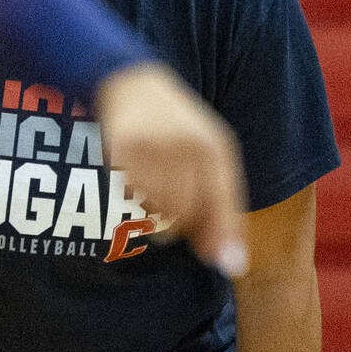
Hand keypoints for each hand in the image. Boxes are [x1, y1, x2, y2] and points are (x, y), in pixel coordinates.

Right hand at [96, 64, 247, 276]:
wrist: (133, 84)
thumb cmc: (178, 128)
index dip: (225, 235)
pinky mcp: (121, 148)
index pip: (222, 200)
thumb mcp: (209, 157)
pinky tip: (135, 177)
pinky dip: (134, 197)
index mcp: (213, 147)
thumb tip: (228, 263)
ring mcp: (152, 146)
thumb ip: (221, 207)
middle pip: (186, 213)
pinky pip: (131, 194)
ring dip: (156, 213)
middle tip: (172, 205)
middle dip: (181, 222)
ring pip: (157, 209)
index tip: (229, 266)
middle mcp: (184, 145)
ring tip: (153, 190)